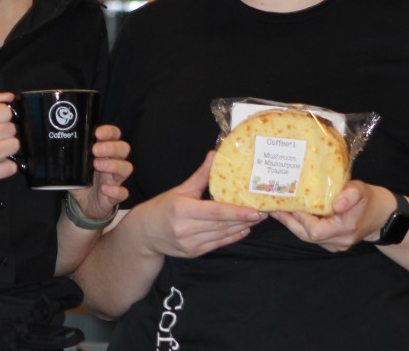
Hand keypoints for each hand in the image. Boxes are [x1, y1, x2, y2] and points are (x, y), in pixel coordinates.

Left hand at [68, 124, 131, 221]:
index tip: (98, 133)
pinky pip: (123, 193)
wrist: (84, 206)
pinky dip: (115, 191)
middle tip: (95, 150)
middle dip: (112, 147)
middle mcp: (114, 163)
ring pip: (126, 168)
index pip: (115, 135)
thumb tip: (51, 147)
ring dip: (114, 165)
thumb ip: (67, 157)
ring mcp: (116, 180)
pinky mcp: (115, 196)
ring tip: (97, 165)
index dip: (110, 132)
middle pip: (124, 148)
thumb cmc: (81, 181)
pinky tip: (104, 189)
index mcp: (105, 152)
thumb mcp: (73, 167)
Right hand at [134, 151, 265, 258]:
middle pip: (222, 225)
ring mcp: (189, 244)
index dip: (237, 212)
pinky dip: (232, 237)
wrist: (143, 234)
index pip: (216, 212)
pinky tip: (244, 230)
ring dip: (241, 228)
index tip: (255, 211)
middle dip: (245, 219)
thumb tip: (214, 155)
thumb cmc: (161, 208)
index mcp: (182, 210)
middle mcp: (186, 229)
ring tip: (257, 219)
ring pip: (222, 235)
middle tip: (265, 211)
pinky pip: (217, 244)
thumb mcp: (180, 189)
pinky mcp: (193, 252)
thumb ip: (200, 175)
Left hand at [270, 180, 392, 251]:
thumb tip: (336, 204)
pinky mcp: (333, 244)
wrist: (382, 215)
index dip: (300, 218)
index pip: (315, 231)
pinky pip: (313, 237)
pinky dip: (301, 226)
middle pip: (306, 236)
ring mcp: (336, 245)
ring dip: (292, 224)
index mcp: (346, 229)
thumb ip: (349, 195)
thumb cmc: (369, 199)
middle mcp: (339, 241)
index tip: (290, 203)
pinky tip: (293, 214)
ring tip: (278, 209)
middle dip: (289, 221)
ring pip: (307, 237)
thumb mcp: (361, 191)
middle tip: (274, 207)